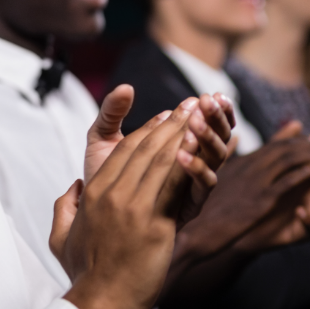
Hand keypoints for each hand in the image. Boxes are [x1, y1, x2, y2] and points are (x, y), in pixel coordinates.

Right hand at [50, 98, 223, 308]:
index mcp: (94, 193)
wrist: (98, 303)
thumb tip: (72, 188)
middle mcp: (112, 193)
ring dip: (183, 133)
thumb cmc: (83, 274)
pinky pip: (175, 184)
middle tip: (190, 105)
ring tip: (200, 116)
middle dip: (171, 122)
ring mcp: (133, 206)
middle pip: (145, 148)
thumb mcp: (60, 238)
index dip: (147, 130)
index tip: (164, 117)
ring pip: (162, 159)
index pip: (123, 151)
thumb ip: (63, 207)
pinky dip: (189, 161)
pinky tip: (203, 147)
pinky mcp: (155, 222)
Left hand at [84, 85, 234, 228]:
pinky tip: (182, 153)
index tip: (203, 95)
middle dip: (216, 118)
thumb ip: (113, 113)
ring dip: (208, 138)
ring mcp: (190, 186)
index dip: (208, 109)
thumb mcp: (103, 141)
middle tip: (208, 100)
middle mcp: (188, 165)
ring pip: (214, 159)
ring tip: (194, 123)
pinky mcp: (187, 207)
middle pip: (217, 137)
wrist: (92, 221)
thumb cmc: (100, 178)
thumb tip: (126, 87)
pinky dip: (196, 168)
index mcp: (175, 146)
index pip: (203, 122)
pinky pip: (202, 186)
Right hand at [176, 121, 309, 257]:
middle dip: (308, 145)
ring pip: (289, 161)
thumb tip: (237, 136)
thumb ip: (229, 156)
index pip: (273, 145)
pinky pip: (287, 182)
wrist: (201, 230)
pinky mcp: (261, 200)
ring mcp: (256, 183)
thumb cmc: (206, 207)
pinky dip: (304, 172)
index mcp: (241, 162)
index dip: (295, 139)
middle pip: (284, 148)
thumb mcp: (215, 176)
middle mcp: (249, 167)